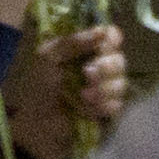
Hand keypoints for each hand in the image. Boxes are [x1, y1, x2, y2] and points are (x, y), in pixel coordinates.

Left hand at [3, 18, 125, 158]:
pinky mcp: (106, 111)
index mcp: (83, 51)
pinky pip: (118, 105)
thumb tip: (103, 31)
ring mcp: (104, 90)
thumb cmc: (37, 89)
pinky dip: (103, 107)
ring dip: (103, 89)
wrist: (36, 127)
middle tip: (86, 74)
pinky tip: (86, 111)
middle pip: (120, 59)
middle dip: (106, 67)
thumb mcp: (47, 58)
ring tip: (82, 97)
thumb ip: (72, 42)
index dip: (113, 38)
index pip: (110, 37)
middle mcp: (97, 67)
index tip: (105, 44)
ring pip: (122, 83)